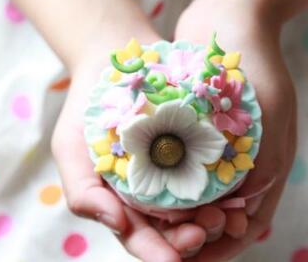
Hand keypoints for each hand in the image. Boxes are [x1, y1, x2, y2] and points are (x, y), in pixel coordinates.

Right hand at [51, 42, 230, 260]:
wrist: (110, 65)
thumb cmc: (86, 111)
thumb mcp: (72, 150)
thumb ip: (82, 191)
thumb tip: (116, 224)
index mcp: (121, 201)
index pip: (139, 236)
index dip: (155, 251)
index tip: (173, 260)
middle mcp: (150, 193)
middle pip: (172, 228)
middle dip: (190, 238)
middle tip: (208, 230)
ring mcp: (173, 172)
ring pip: (196, 208)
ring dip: (213, 219)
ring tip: (226, 217)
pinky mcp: (191, 150)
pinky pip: (210, 175)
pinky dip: (223, 189)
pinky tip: (235, 193)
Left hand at [174, 0, 299, 259]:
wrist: (229, 22)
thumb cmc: (256, 65)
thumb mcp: (273, 119)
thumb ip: (265, 169)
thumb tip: (246, 215)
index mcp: (267, 167)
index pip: (246, 224)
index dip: (220, 246)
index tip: (191, 257)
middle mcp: (241, 165)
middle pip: (216, 215)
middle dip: (194, 232)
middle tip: (170, 242)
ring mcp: (217, 150)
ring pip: (195, 197)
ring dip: (177, 214)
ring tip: (154, 224)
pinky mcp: (194, 134)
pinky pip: (178, 169)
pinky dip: (166, 185)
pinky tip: (147, 192)